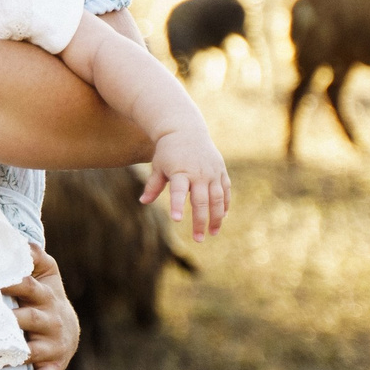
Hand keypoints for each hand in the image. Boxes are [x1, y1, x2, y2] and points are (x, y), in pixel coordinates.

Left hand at [3, 245, 78, 369]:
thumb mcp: (46, 272)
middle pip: (30, 319)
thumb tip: (18, 238)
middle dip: (13, 319)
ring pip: (34, 350)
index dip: (12, 283)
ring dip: (18, 354)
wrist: (69, 327)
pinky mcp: (54, 366)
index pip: (28, 287)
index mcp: (44, 296)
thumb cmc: (47, 296)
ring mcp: (52, 345)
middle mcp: (50, 320)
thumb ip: (33, 255)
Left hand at [141, 124, 229, 240]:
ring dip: (217, 217)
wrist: (185, 129)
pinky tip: (223, 217)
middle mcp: (198, 173)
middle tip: (198, 239)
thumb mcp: (158, 166)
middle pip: (201, 200)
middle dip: (200, 221)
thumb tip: (143, 202)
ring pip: (218, 199)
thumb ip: (152, 184)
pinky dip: (225, 204)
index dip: (178, 205)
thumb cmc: (167, 151)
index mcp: (180, 171)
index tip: (177, 220)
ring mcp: (212, 172)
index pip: (178, 191)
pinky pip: (226, 191)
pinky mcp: (221, 171)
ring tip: (212, 233)